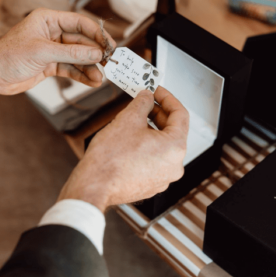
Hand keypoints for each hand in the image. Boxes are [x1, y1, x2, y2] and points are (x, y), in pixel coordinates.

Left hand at [0, 8, 114, 96]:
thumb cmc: (9, 56)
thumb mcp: (43, 52)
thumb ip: (72, 54)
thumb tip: (96, 54)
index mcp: (48, 19)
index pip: (79, 23)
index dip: (97, 33)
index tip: (110, 45)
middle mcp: (51, 32)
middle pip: (81, 41)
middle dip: (95, 53)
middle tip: (110, 63)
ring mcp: (51, 49)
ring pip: (77, 57)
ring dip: (89, 67)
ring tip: (100, 78)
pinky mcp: (49, 64)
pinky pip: (70, 68)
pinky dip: (81, 75)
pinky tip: (91, 82)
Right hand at [58, 87, 188, 211]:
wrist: (94, 185)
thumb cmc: (110, 159)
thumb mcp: (128, 119)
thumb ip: (143, 103)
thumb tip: (147, 97)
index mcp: (175, 148)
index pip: (180, 114)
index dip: (167, 98)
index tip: (157, 91)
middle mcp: (174, 165)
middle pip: (172, 131)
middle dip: (158, 114)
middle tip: (144, 102)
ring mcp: (163, 178)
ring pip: (161, 147)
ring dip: (151, 131)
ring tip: (133, 121)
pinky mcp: (151, 185)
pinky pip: (153, 160)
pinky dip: (145, 148)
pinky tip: (129, 141)